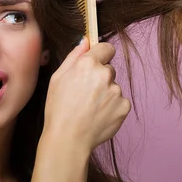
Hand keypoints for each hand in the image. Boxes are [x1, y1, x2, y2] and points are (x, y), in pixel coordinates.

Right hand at [43, 38, 130, 153]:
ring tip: (89, 108)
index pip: (106, 48)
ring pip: (113, 87)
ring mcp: (116, 91)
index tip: (96, 63)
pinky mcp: (124, 106)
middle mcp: (105, 74)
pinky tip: (97, 116)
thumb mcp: (57, 79)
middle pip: (109, 69)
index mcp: (87, 64)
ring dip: (105, 94)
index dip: (100, 56)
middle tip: (84, 94)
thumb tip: (85, 41)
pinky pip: (119, 101)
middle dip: (99, 78)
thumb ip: (73, 57)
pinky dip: (111, 107)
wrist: (68, 139)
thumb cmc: (58, 109)